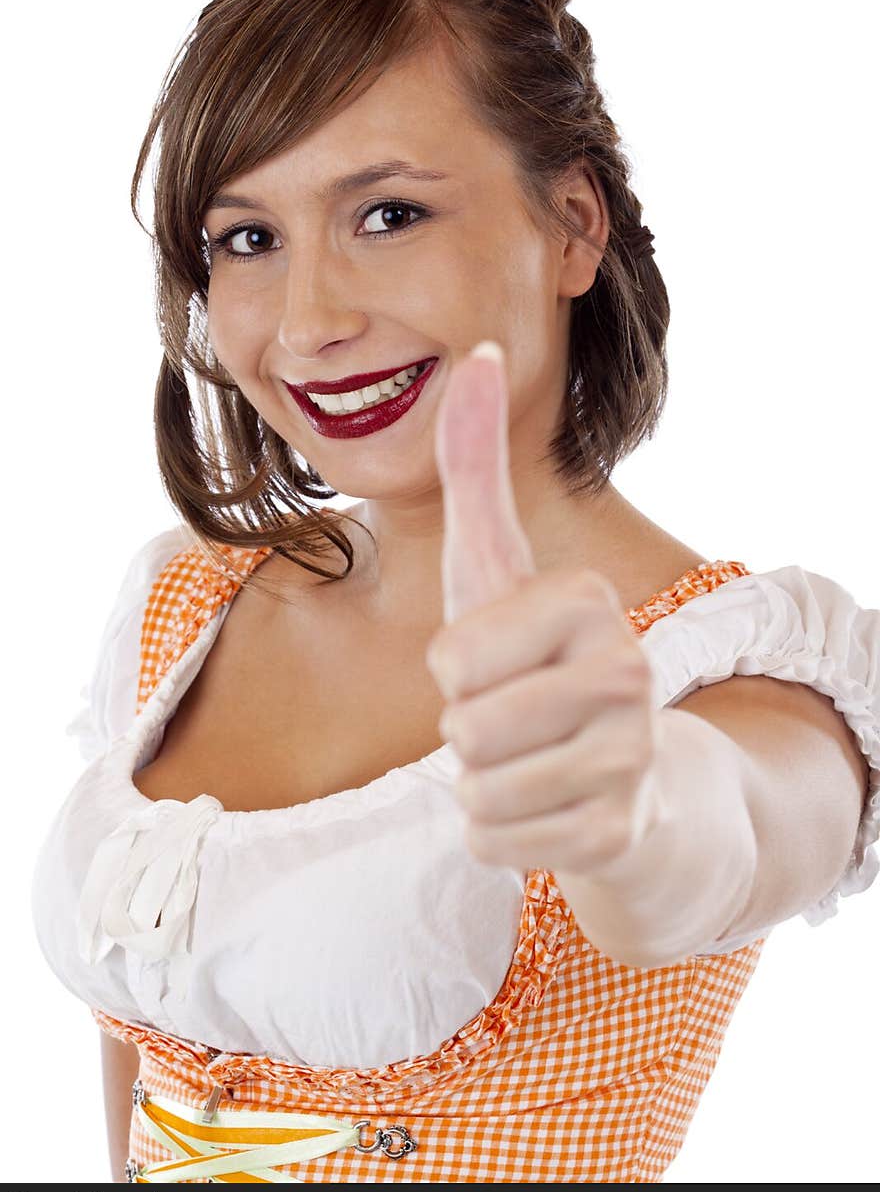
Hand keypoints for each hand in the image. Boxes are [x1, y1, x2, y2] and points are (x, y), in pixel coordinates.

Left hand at [425, 340, 664, 877]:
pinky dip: (502, 833)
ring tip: (532, 761)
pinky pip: (494, 841)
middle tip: (517, 719)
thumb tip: (476, 350)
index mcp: (590, 602)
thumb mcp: (495, 564)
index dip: (456, 669)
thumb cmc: (537, 661)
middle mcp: (628, 672)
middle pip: (464, 728)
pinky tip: (550, 807)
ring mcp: (632, 758)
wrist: (627, 781)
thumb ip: (474, 464)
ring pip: (476, 790)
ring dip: (481, 784)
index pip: (453, 658)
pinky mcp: (619, 833)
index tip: (503, 662)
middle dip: (467, 732)